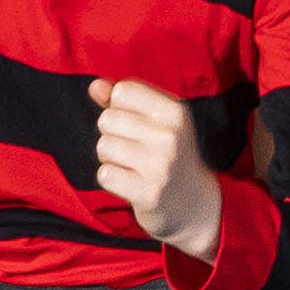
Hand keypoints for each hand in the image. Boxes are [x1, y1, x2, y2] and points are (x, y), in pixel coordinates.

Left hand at [85, 77, 223, 259]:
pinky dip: (111, 179)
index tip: (135, 124)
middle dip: (111, 134)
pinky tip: (129, 182)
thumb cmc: (168, 155)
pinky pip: (105, 175)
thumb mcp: (157, 122)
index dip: (119, 106)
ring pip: (103, 146)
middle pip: (108, 119)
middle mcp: (171, 136)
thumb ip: (125, 101)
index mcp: (176, 112)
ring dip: (110, 158)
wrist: (195, 204)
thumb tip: (95, 86)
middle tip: (134, 149)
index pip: (123, 91)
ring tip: (131, 166)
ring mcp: (160, 166)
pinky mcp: (148, 193)